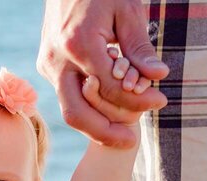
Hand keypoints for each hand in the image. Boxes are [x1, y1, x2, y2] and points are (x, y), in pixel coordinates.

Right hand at [39, 0, 168, 146]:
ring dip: (96, 125)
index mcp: (78, 44)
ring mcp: (48, 65)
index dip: (138, 100)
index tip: (160, 101)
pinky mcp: (47, 66)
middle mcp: (57, 60)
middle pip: (77, 113)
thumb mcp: (127, 10)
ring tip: (122, 131)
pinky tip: (110, 109)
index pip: (112, 88)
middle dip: (105, 133)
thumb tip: (158, 75)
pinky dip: (88, 107)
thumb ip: (139, 47)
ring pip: (69, 110)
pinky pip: (67, 96)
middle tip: (131, 142)